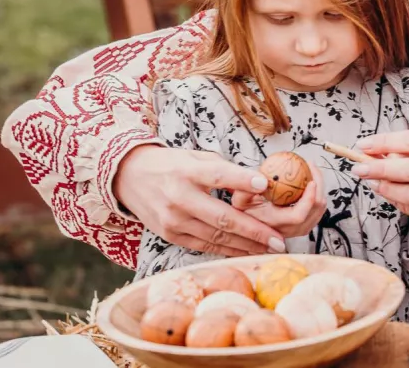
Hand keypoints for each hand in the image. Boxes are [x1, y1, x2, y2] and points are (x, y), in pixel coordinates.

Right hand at [115, 145, 285, 255]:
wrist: (128, 177)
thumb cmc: (172, 165)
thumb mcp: (197, 157)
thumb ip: (225, 170)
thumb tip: (260, 183)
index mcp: (187, 172)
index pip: (218, 176)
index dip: (242, 180)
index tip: (265, 185)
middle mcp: (179, 198)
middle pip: (221, 217)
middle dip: (254, 231)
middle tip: (280, 239)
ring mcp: (173, 221)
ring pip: (216, 237)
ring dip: (246, 246)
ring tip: (270, 249)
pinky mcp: (170, 236)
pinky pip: (204, 246)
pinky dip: (228, 250)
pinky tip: (247, 252)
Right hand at [230, 159, 326, 239]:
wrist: (240, 222)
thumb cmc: (241, 207)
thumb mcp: (239, 197)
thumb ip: (246, 188)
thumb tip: (262, 181)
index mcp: (271, 223)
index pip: (298, 216)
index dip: (309, 199)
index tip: (311, 181)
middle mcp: (283, 231)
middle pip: (312, 215)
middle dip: (319, 192)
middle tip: (314, 171)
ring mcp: (291, 232)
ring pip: (315, 216)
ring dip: (319, 195)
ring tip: (313, 176)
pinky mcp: (295, 229)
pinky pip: (313, 216)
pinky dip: (316, 201)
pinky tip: (311, 187)